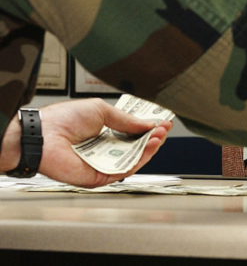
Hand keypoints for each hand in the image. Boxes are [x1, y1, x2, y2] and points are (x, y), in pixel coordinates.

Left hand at [1, 98, 171, 187]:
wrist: (43, 135)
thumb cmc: (61, 120)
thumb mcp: (100, 110)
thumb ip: (125, 119)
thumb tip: (147, 124)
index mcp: (102, 133)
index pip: (130, 133)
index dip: (147, 128)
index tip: (161, 121)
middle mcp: (103, 150)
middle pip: (135, 147)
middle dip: (152, 137)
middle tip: (164, 128)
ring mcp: (102, 164)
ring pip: (133, 160)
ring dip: (150, 147)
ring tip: (159, 135)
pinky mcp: (99, 177)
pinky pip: (124, 170)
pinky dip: (140, 159)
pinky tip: (149, 145)